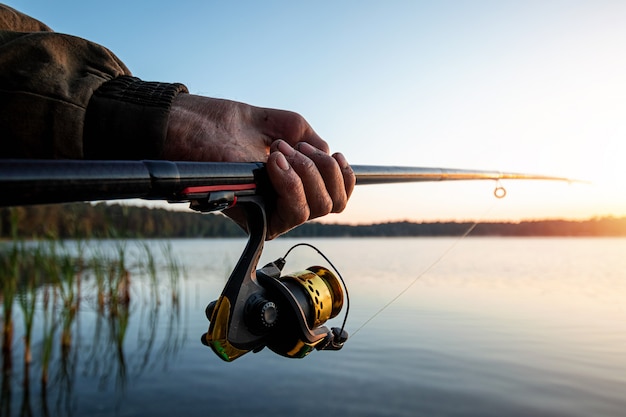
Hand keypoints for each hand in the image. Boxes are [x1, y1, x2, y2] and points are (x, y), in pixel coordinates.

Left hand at [165, 94, 354, 238]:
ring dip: (307, 172)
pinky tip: (275, 160)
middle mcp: (285, 203)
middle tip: (292, 145)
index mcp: (294, 185)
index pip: (338, 196)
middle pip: (333, 204)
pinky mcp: (257, 218)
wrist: (189, 126)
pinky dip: (291, 182)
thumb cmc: (227, 125)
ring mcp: (272, 213)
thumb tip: (330, 159)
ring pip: (318, 208)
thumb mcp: (283, 124)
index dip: (342, 174)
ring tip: (279, 150)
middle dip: (323, 168)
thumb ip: (312, 140)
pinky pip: (294, 211)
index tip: (326, 149)